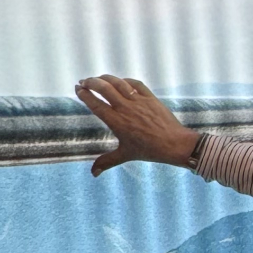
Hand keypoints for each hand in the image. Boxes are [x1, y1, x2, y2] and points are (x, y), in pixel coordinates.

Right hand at [73, 74, 198, 174]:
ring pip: (118, 83)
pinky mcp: (150, 98)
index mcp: (117, 121)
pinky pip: (135, 84)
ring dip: (105, 78)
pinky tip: (120, 81)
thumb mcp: (125, 155)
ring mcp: (138, 101)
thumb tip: (93, 174)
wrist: (174, 144)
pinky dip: (125, 80)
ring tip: (97, 78)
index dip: (85, 95)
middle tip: (84, 81)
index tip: (78, 89)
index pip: (96, 104)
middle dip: (91, 82)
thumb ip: (107, 161)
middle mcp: (125, 108)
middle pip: (104, 88)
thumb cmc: (149, 150)